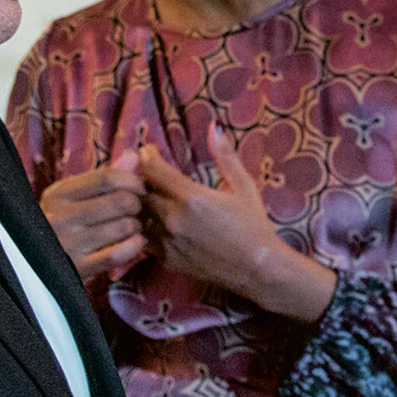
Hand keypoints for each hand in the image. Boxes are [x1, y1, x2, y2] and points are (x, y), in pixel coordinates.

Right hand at [39, 150, 146, 281]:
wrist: (36, 265)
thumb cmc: (62, 224)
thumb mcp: (73, 197)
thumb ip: (104, 176)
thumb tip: (135, 154)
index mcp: (58, 194)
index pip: (107, 177)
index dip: (133, 180)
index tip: (141, 188)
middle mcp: (60, 217)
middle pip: (120, 201)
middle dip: (138, 205)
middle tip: (138, 210)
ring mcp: (68, 244)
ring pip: (124, 226)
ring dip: (138, 227)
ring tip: (134, 228)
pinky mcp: (78, 268)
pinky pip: (118, 254)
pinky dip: (135, 246)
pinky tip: (136, 243)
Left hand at [137, 126, 336, 320]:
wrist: (256, 269)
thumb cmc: (253, 225)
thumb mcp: (243, 187)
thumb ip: (225, 157)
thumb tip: (214, 127)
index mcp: (190, 197)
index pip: (152, 169)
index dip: (146, 156)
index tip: (149, 151)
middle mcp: (172, 218)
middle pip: (140, 191)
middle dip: (141, 180)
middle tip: (149, 173)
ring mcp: (167, 241)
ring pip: (139, 216)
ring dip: (143, 205)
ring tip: (150, 197)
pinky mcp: (166, 259)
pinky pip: (146, 238)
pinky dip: (149, 227)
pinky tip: (160, 222)